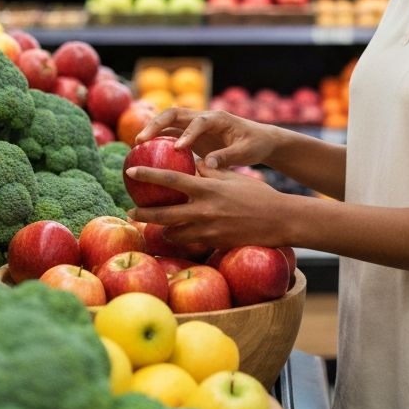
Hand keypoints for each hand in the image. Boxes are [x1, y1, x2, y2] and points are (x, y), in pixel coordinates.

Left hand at [125, 158, 291, 248]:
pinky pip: (189, 243)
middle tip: (130, 210)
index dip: (148, 176)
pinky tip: (177, 234)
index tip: (130, 171)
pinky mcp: (213, 243)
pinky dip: (180, 238)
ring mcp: (208, 230)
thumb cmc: (256, 194)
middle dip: (143, 213)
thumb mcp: (232, 177)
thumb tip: (191, 165)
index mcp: (208, 188)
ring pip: (173, 232)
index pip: (170, 180)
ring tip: (155, 223)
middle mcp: (204, 210)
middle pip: (163, 214)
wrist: (278, 220)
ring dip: (162, 228)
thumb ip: (209, 172)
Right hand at [135, 107, 277, 169]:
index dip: (188, 133)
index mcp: (218, 118)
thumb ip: (227, 157)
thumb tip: (208, 166)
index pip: (199, 121)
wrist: (259, 139)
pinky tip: (146, 155)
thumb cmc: (255, 144)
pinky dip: (158, 140)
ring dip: (152, 130)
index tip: (179, 148)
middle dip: (156, 124)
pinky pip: (171, 134)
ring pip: (169, 122)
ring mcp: (195, 124)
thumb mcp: (246, 152)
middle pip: (175, 113)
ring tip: (137, 146)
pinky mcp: (192, 134)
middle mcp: (203, 117)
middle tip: (141, 140)